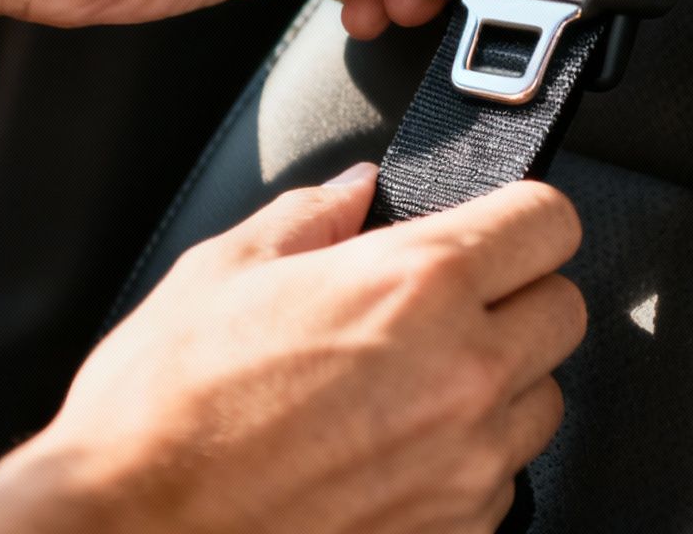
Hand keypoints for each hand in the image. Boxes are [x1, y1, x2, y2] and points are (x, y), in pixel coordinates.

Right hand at [0, 166, 585, 533]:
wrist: (127, 529)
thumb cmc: (162, 410)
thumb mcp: (222, 270)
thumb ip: (310, 216)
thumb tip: (355, 191)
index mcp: (416, 283)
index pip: (550, 220)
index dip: (522, 215)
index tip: (496, 225)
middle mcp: (463, 372)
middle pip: (565, 309)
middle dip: (515, 297)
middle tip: (446, 305)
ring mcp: (466, 463)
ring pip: (543, 400)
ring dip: (499, 384)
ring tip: (412, 386)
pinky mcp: (454, 532)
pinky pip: (502, 480)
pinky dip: (467, 461)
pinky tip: (393, 451)